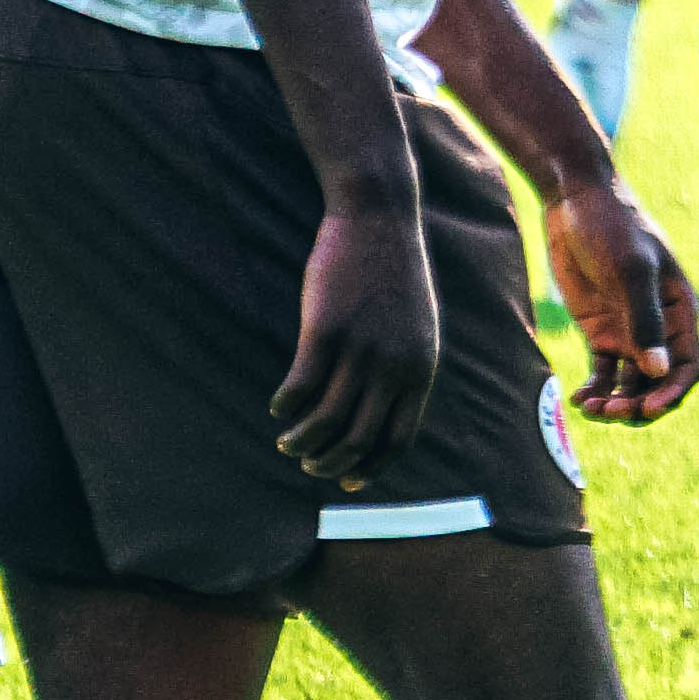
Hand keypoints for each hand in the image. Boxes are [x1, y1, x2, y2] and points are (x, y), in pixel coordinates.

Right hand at [271, 189, 447, 483]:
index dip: (372, 468)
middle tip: (308, 463)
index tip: (348, 482)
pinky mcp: (325, 329)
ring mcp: (360, 348)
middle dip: (330, 462)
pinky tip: (278, 408)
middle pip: (359, 438)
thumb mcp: (419, 326)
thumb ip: (408, 368)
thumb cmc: (395, 272)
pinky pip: (301, 384)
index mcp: (420, 369)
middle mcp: (393, 366)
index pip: (398, 439)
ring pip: (327, 419)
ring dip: (303, 441)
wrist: (380, 217)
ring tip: (288, 443)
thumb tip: (386, 408)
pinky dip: (287, 405)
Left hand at [541, 177, 698, 424]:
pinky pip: (603, 373)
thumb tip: (659, 371)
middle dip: (640, 404)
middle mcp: (658, 327)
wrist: (576, 201)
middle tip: (611, 411)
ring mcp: (628, 330)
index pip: (688, 366)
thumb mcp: (630, 271)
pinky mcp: (600, 331)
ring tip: (591, 407)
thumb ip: (645, 321)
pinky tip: (578, 398)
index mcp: (680, 311)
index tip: (647, 409)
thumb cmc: (612, 227)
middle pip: (659, 382)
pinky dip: (595, 390)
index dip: (672, 393)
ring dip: (615, 402)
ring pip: (631, 383)